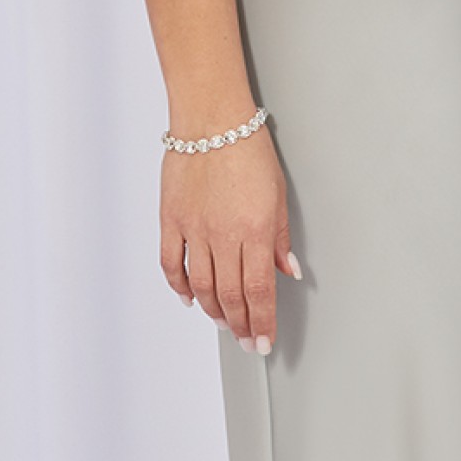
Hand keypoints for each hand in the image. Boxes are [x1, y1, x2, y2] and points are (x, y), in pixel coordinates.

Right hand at [160, 124, 298, 353]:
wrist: (211, 120)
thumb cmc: (247, 149)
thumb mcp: (279, 194)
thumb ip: (281, 238)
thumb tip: (289, 271)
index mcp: (255, 230)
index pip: (259, 290)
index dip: (262, 322)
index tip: (263, 340)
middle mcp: (223, 235)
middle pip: (230, 295)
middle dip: (241, 324)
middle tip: (245, 339)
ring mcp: (194, 229)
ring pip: (201, 286)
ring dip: (213, 311)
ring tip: (224, 322)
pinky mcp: (171, 220)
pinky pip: (171, 263)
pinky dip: (179, 286)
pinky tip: (188, 298)